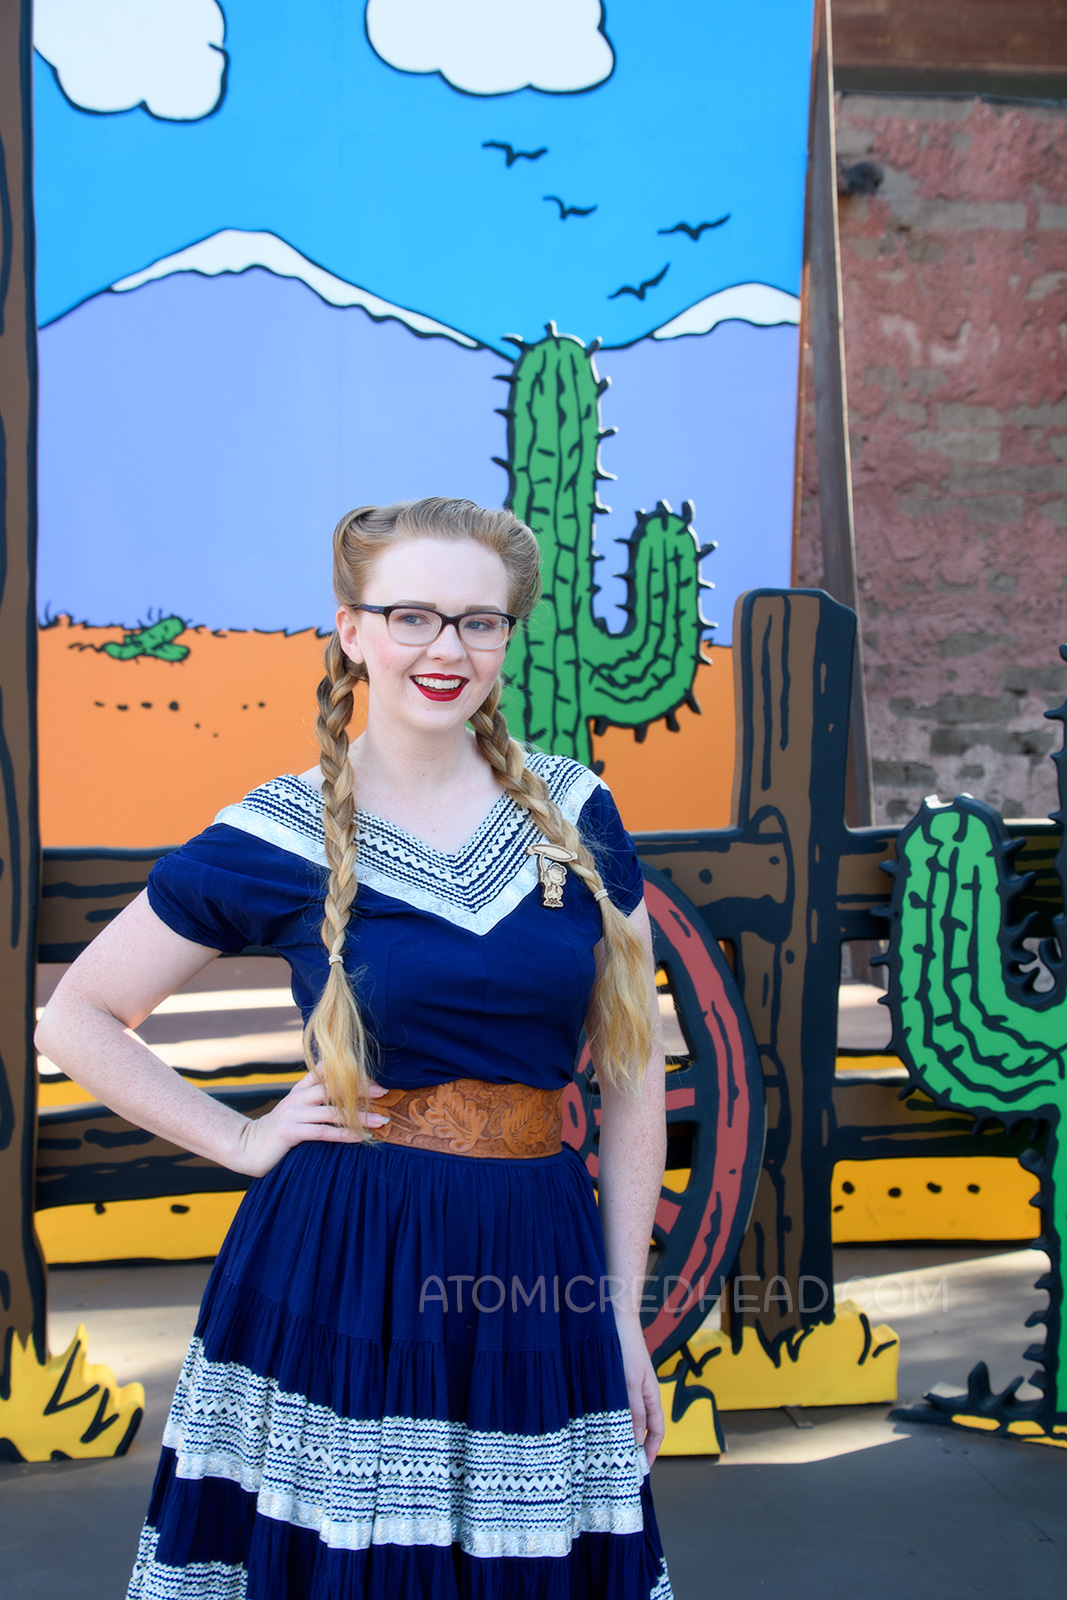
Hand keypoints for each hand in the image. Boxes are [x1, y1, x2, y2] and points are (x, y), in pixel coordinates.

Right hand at [233, 1072, 389, 1177]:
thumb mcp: (294, 1109)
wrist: (247, 1148)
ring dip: (361, 1116)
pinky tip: (361, 1138)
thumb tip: (342, 1095)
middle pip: (335, 1088)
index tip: (374, 1079)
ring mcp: (294, 1113)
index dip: (351, 1072)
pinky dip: (345, 1134)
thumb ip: (313, 1098)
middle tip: (384, 1093)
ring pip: (333, 1111)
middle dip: (362, 1090)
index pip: (327, 1071)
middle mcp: (298, 1097)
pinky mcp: (290, 1132)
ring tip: (382, 1121)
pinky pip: (323, 1132)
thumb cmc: (278, 1131)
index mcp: (300, 1089)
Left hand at [614, 1309, 664, 1466]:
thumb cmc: (624, 1346)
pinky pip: (614, 1405)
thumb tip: (637, 1441)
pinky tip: (594, 1423)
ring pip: (626, 1416)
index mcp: (651, 1395)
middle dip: (634, 1446)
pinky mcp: (614, 1379)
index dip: (651, 1450)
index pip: (658, 1430)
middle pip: (642, 1426)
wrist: (613, 1316)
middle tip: (619, 1466)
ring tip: (603, 1451)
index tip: (641, 1470)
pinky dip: (609, 1417)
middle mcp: (641, 1392)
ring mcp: (628, 1385)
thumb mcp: (629, 1383)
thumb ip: (634, 1411)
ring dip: (619, 1433)